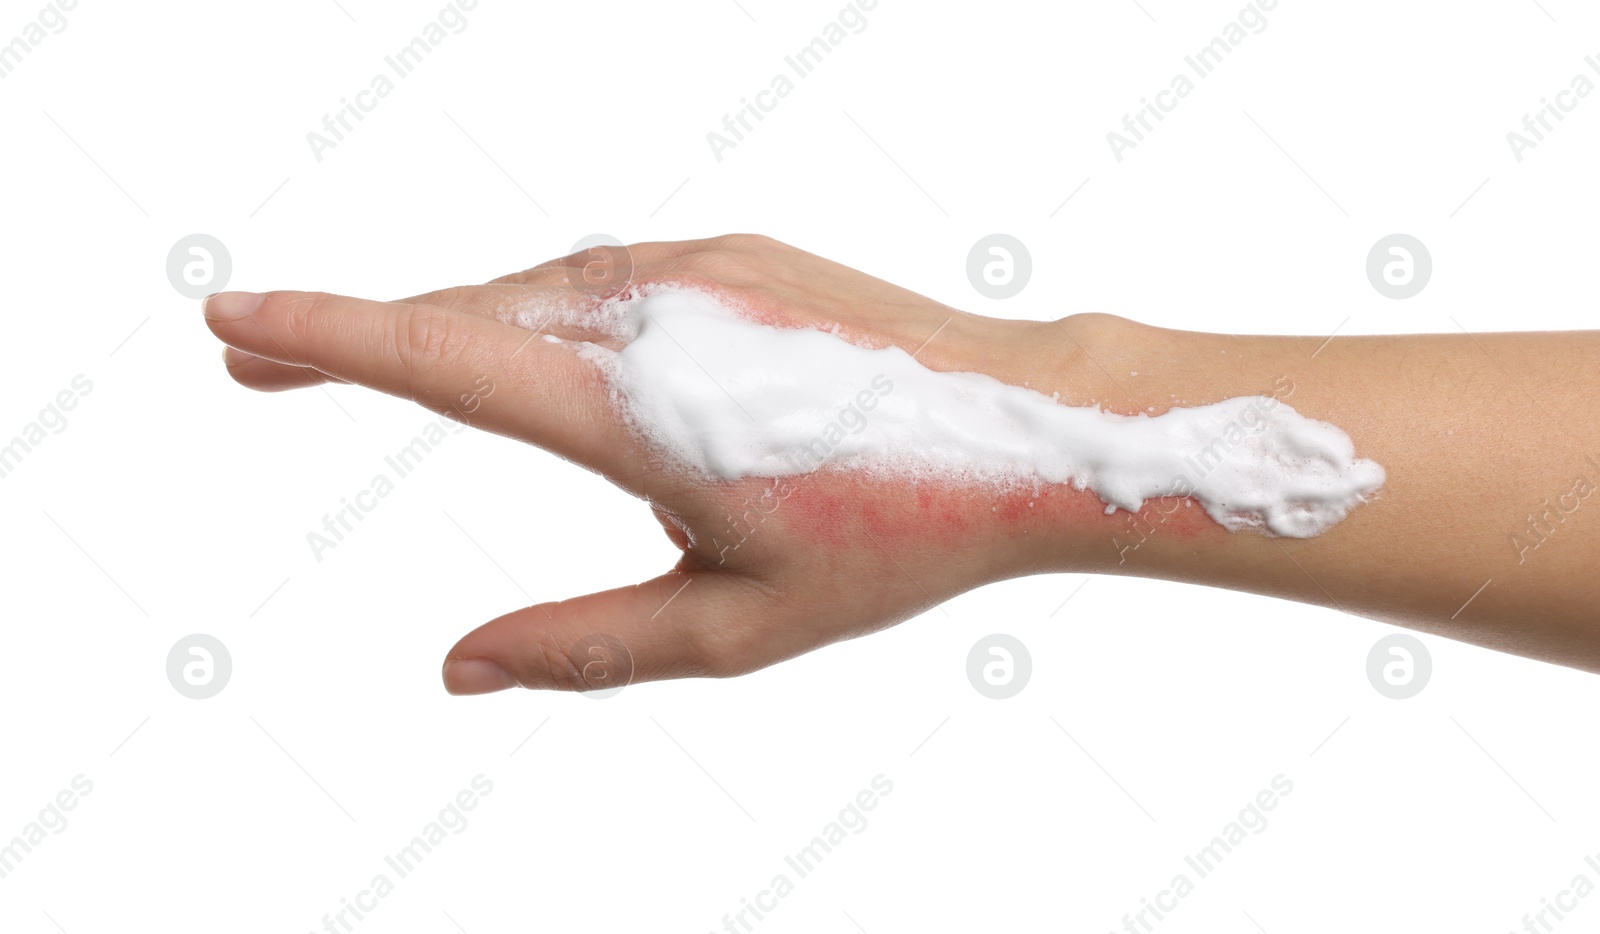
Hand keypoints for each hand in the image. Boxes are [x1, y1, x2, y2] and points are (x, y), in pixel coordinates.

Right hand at [203, 234, 1101, 693]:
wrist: (1027, 429)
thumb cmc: (894, 535)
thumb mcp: (736, 628)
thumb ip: (585, 649)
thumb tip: (456, 670)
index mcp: (637, 408)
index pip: (442, 357)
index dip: (323, 336)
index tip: (230, 315)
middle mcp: (654, 313)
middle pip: (462, 311)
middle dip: (350, 334)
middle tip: (254, 361)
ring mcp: (697, 267)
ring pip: (528, 288)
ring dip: (440, 321)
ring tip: (362, 359)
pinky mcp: (734, 254)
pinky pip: (596, 275)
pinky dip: (526, 306)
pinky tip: (509, 340)